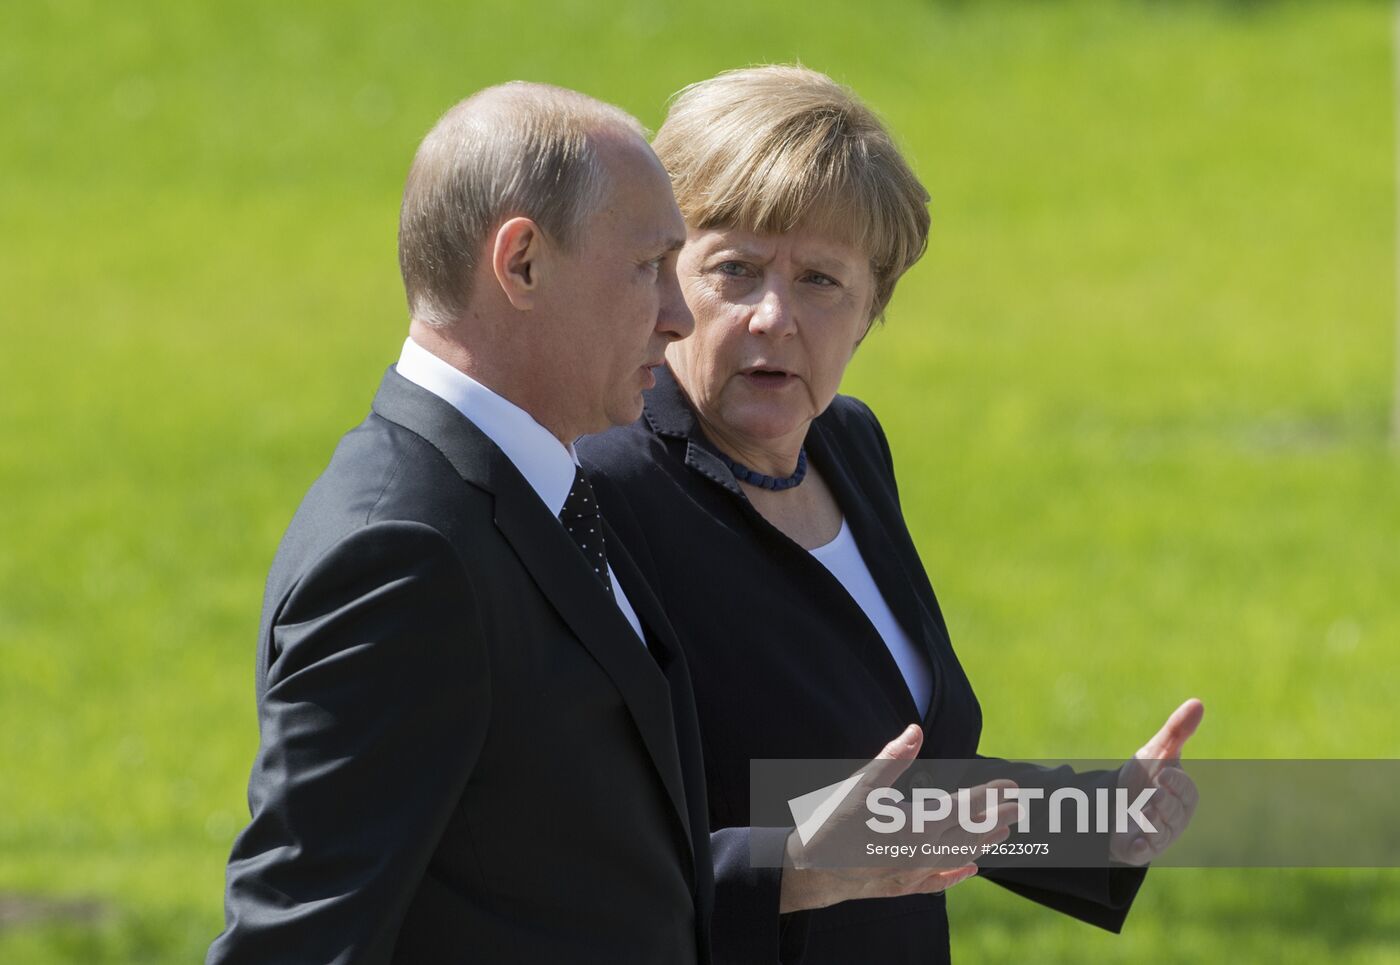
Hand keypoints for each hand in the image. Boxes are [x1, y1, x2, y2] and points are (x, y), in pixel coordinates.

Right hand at [778, 724, 1018, 912]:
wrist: (808, 871)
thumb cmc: (831, 823)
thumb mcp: (859, 785)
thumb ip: (891, 759)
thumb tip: (915, 732)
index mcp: (916, 826)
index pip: (964, 807)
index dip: (989, 794)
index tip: (1010, 784)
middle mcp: (921, 854)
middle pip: (968, 832)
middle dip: (996, 817)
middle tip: (1019, 805)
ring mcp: (914, 874)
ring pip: (959, 857)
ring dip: (983, 842)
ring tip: (1006, 831)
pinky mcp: (902, 888)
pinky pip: (939, 882)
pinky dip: (958, 874)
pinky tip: (972, 869)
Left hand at [1110, 698, 1203, 864]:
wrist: (1115, 803)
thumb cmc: (1144, 777)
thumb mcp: (1157, 752)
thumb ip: (1177, 731)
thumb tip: (1197, 702)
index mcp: (1183, 795)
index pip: (1186, 792)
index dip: (1177, 783)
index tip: (1164, 773)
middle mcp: (1174, 818)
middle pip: (1173, 813)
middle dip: (1164, 803)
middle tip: (1152, 794)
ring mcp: (1157, 835)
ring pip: (1159, 832)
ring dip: (1151, 822)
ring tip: (1142, 810)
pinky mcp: (1138, 848)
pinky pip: (1143, 851)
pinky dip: (1140, 847)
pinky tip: (1133, 841)